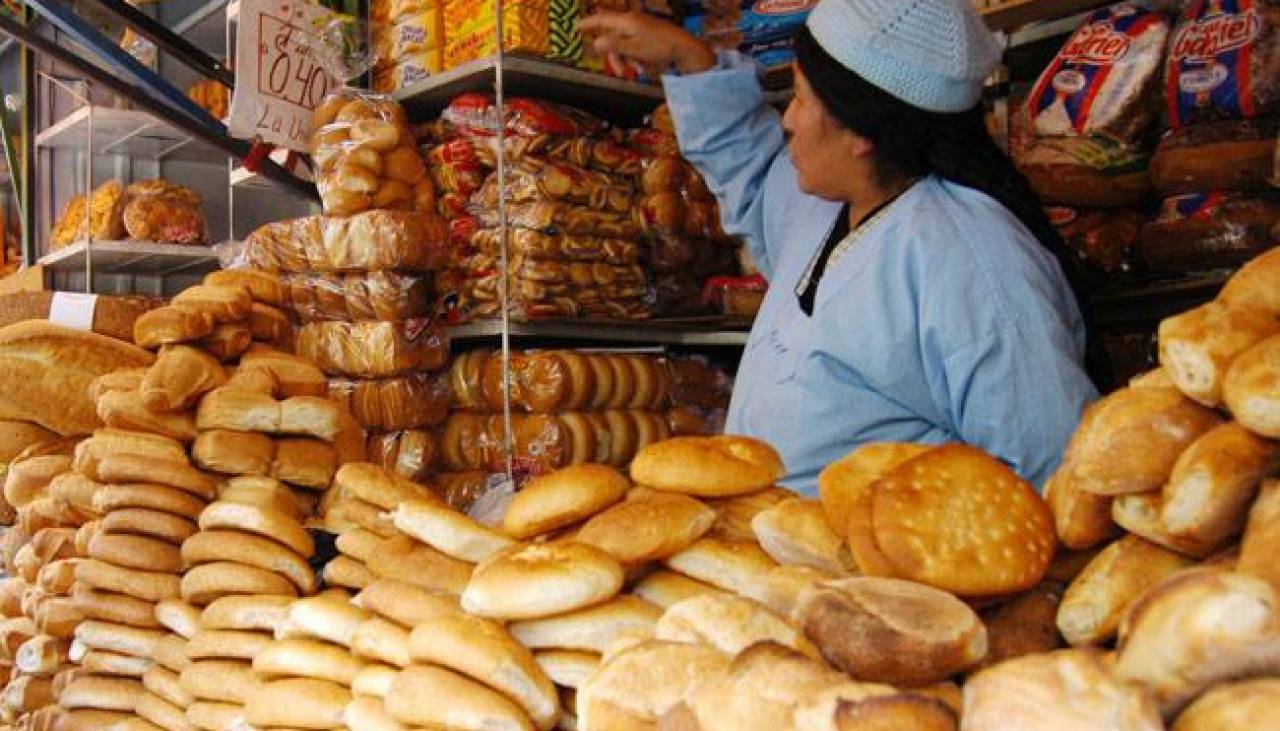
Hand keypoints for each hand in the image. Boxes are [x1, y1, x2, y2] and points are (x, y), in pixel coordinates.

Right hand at [578, 11, 716, 75]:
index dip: (587, 23)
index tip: (575, 27)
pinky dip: (634, 55)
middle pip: (612, 36)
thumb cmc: (659, 46)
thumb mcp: (634, 49)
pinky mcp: (647, 33)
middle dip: (614, 55)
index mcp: (626, 21)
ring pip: (623, 43)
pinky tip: (642, 66)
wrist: (683, 46)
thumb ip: (614, 45)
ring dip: (626, 58)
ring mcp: (640, 27)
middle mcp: (631, 21)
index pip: (601, 19)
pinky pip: (633, 44)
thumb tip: (596, 42)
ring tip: (635, 71)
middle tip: (619, 72)